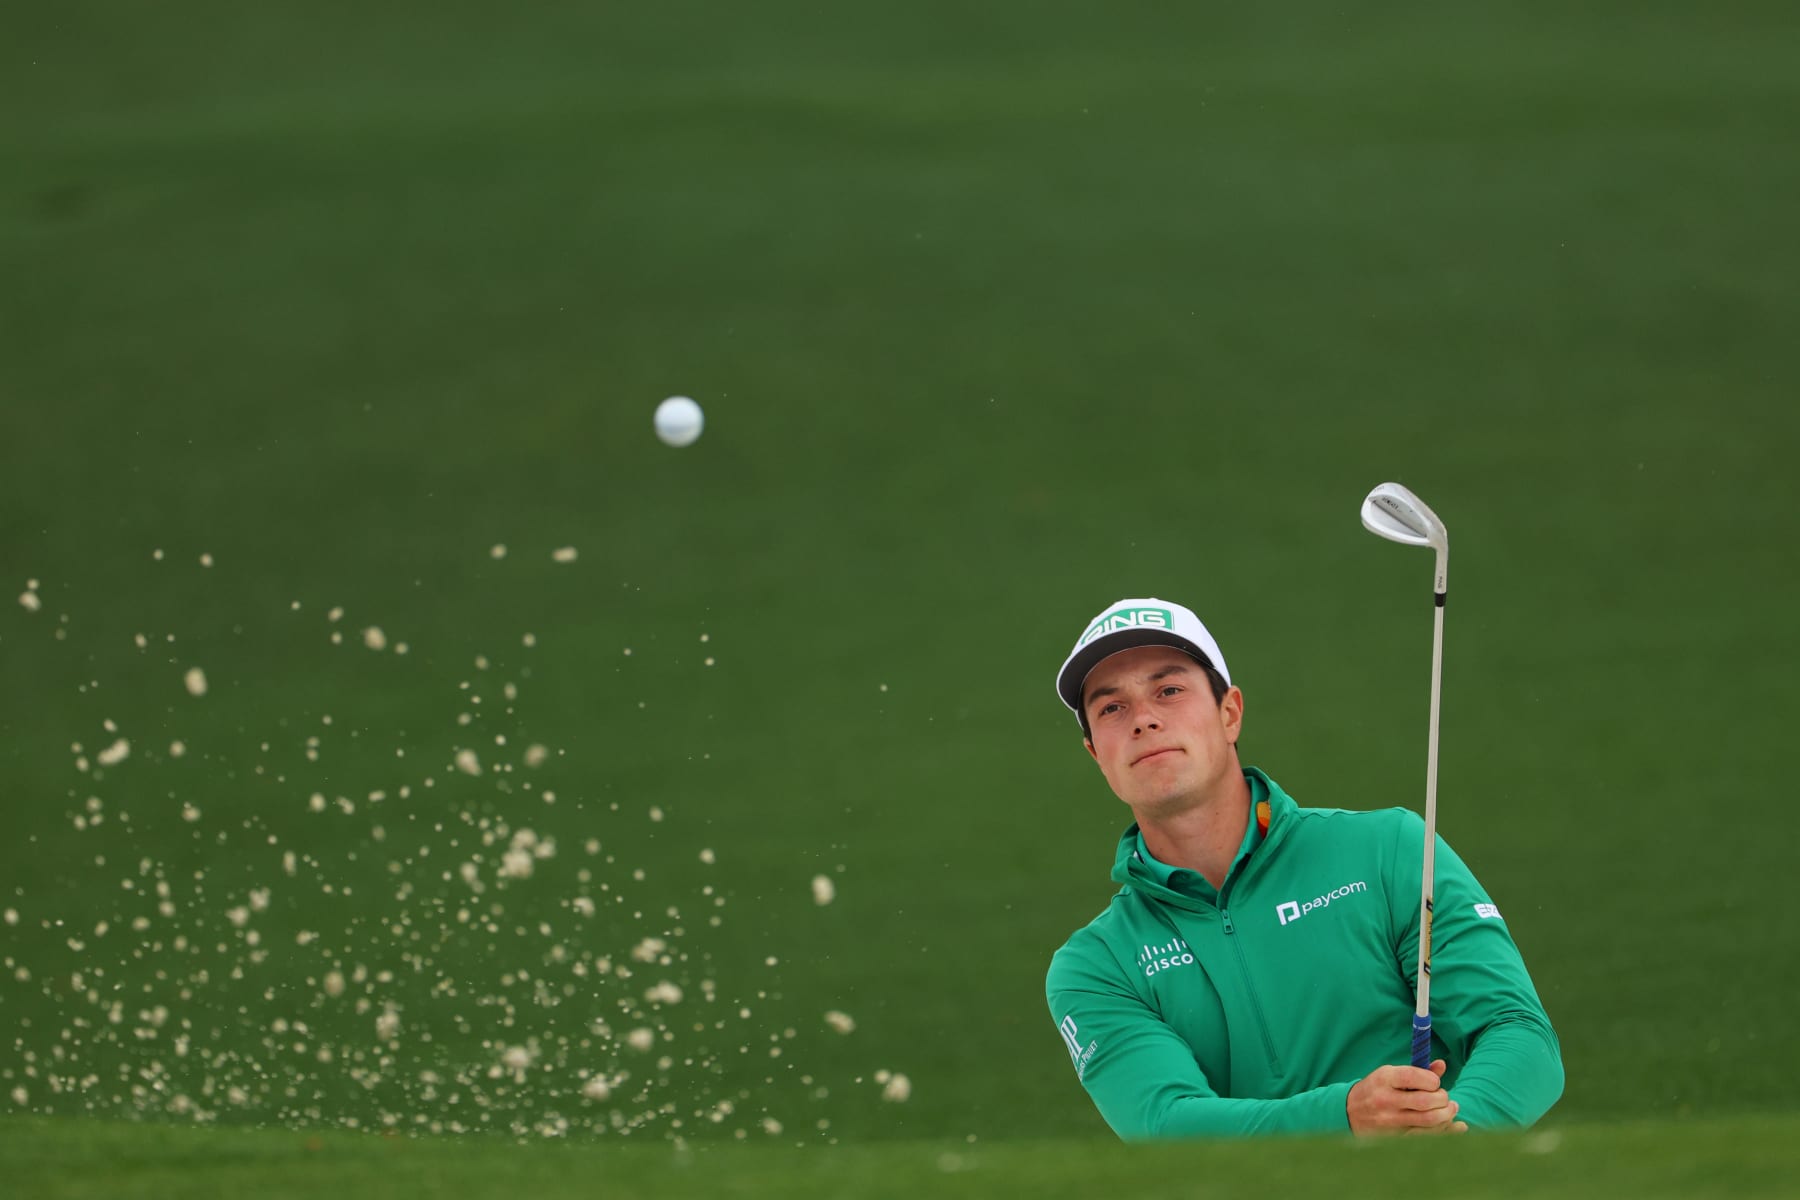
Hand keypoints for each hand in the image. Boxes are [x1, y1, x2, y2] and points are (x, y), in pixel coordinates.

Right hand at [1346, 1059, 1467, 1135]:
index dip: (1432, 1080)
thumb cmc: (1376, 1089)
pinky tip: (1454, 1125)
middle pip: (1425, 1101)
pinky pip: (1426, 1136)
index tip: (1435, 1082)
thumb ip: (1417, 1070)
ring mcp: (1390, 1121)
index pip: (1413, 1077)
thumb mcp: (1390, 1074)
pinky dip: (1445, 1131)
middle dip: (1443, 1098)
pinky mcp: (1396, 1137)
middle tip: (1444, 1097)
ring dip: (1447, 1114)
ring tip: (1451, 1109)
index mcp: (1384, 1079)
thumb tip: (1442, 1065)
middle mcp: (1386, 1100)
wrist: (1349, 1112)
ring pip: (1429, 1120)